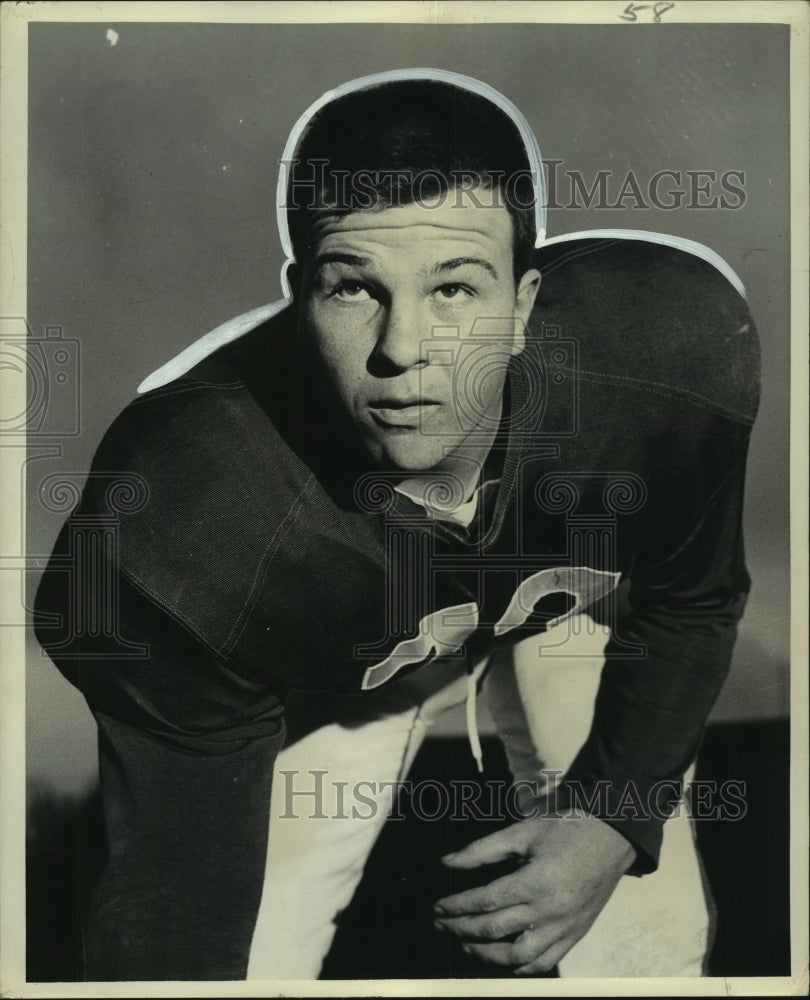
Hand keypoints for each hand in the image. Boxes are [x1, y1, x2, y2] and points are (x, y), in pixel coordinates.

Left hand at [433, 811, 635, 973]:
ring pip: (517, 956)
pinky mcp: (575, 935)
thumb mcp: (523, 831)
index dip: (456, 906)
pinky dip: (519, 966)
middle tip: (440, 925)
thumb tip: (447, 862)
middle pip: (494, 929)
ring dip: (485, 955)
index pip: (485, 902)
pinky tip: (502, 958)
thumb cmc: (567, 829)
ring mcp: (564, 928)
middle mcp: (550, 911)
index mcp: (536, 882)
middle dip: (461, 929)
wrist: (612, 838)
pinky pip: (544, 962)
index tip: (437, 907)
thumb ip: (483, 849)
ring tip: (465, 944)